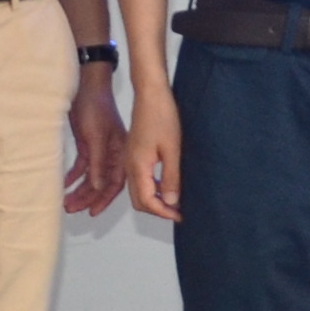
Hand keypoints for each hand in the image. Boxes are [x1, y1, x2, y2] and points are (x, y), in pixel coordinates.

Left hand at [63, 69, 130, 214]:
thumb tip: (99, 186)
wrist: (86, 86)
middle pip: (101, 183)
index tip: (92, 212)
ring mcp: (99, 150)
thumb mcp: (96, 137)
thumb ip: (98, 163)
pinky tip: (64, 184)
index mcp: (120, 152)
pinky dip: (73, 176)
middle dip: (87, 197)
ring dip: (78, 189)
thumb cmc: (96, 107)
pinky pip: (81, 167)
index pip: (114, 182)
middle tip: (71, 209)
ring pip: (90, 177)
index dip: (104, 199)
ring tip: (65, 202)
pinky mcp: (88, 145)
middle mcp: (111, 154)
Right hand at [126, 84, 188, 221]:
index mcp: (137, 167)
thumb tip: (171, 202)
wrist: (150, 94)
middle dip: (157, 210)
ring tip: (175, 201)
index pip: (147, 201)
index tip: (180, 216)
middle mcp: (129, 166)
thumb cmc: (162, 116)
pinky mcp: (133, 154)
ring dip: (154, 199)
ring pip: (138, 190)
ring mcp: (129, 160)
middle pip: (139, 201)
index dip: (163, 212)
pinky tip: (167, 183)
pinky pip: (139, 178)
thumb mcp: (172, 149)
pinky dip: (152, 187)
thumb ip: (171, 178)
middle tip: (178, 212)